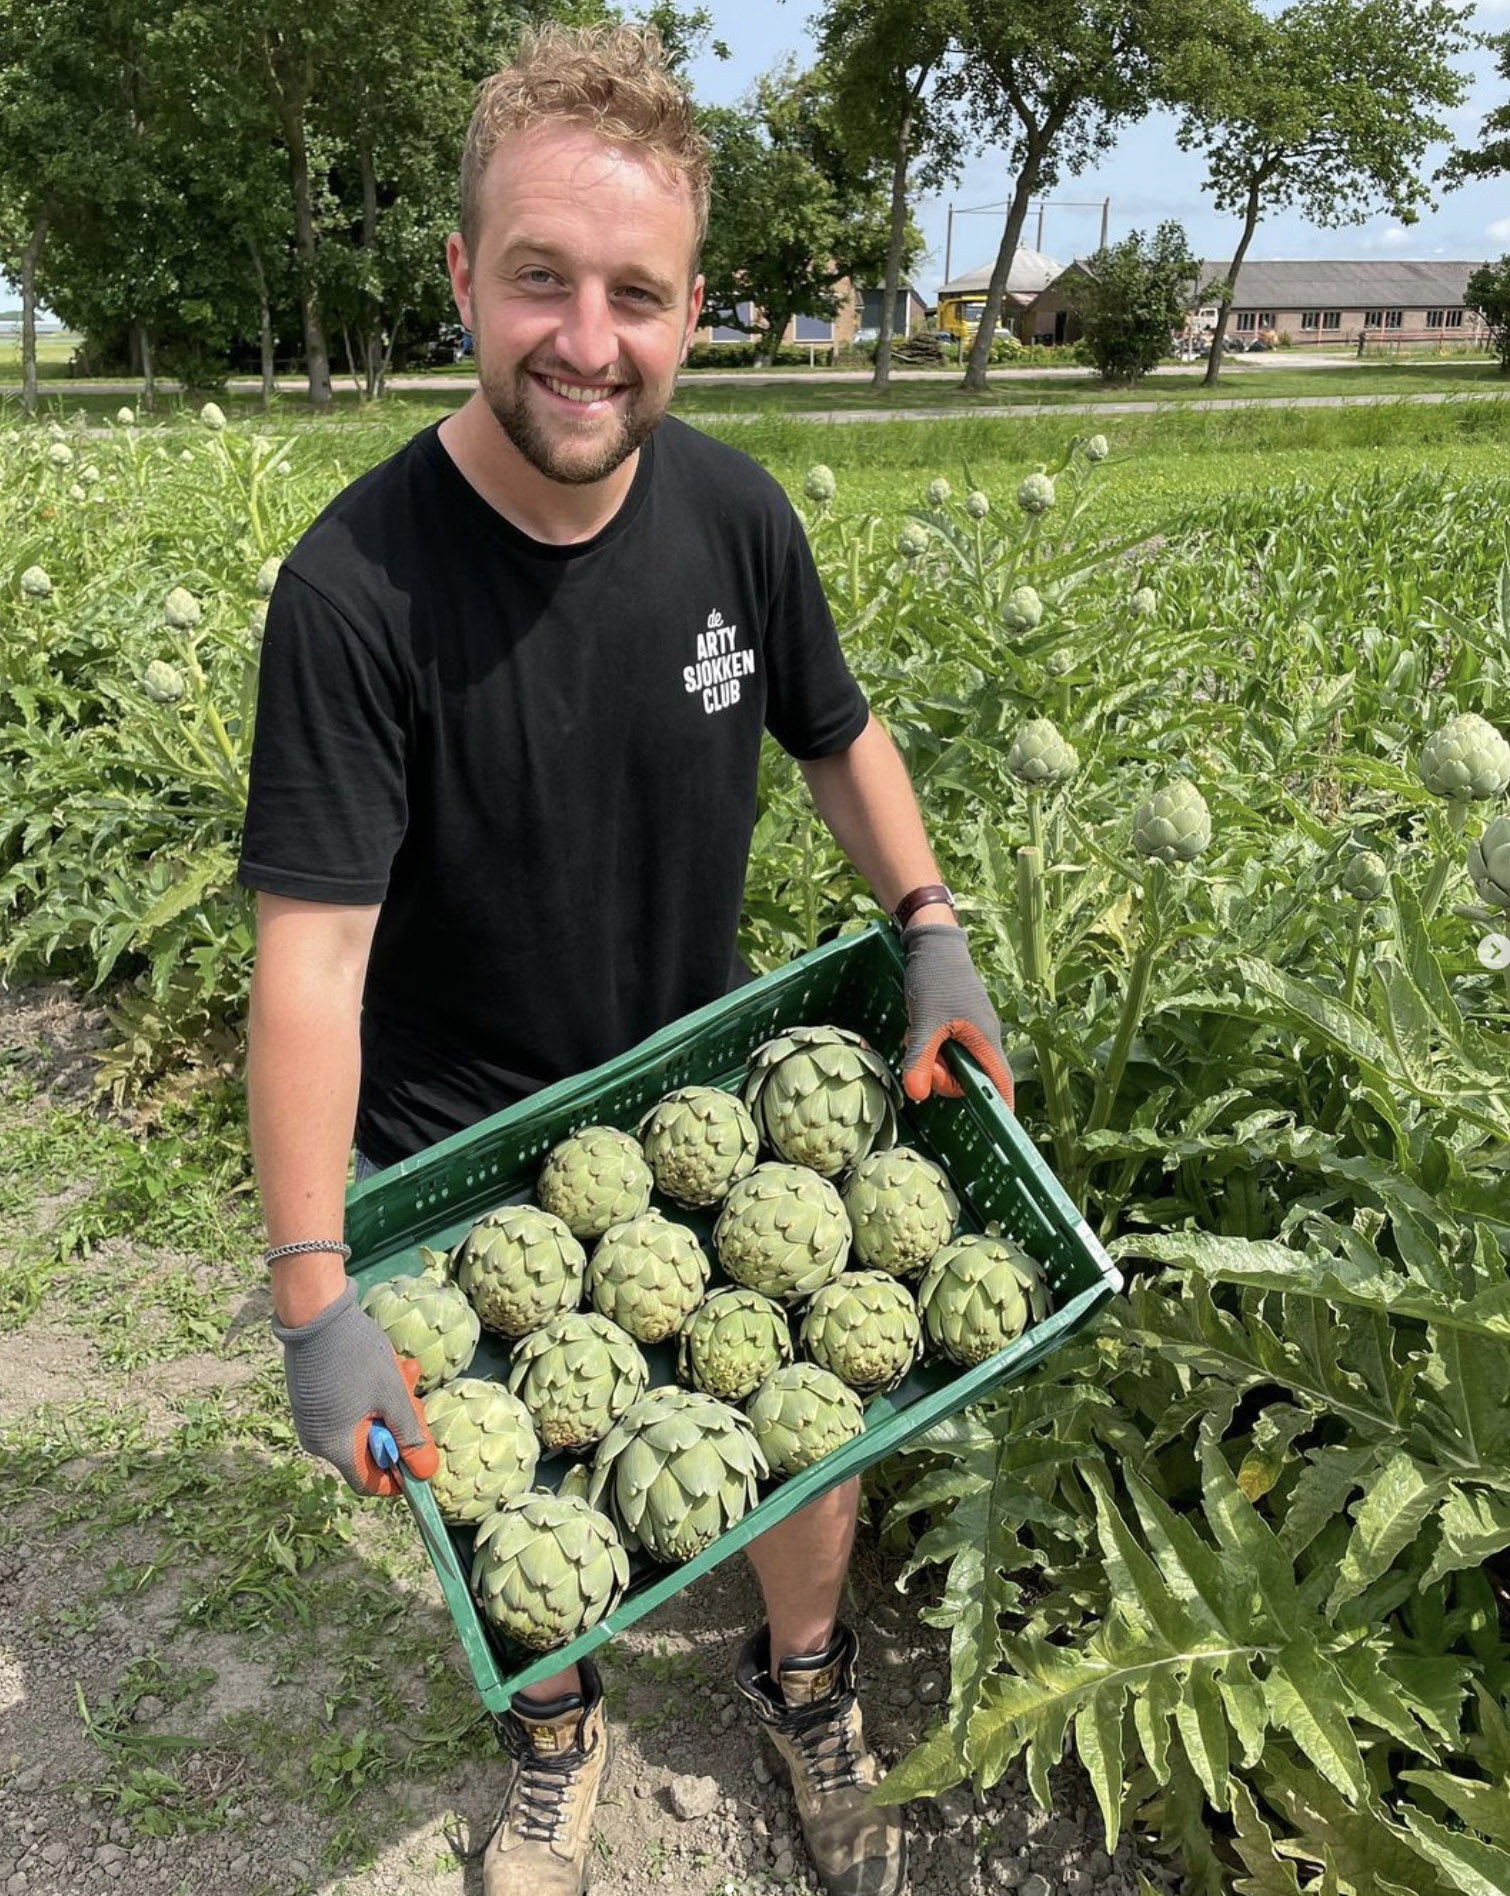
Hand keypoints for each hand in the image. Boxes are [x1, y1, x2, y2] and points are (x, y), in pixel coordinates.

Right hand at [272, 1279, 438, 1495]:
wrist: (317, 1310)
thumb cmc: (356, 1355)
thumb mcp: (392, 1394)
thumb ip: (409, 1434)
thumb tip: (423, 1471)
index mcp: (334, 1445)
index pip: (368, 1482)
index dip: (397, 1477)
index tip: (420, 1460)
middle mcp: (317, 1437)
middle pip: (369, 1448)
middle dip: (398, 1425)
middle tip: (416, 1396)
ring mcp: (312, 1414)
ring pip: (363, 1422)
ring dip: (389, 1402)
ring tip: (405, 1369)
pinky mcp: (312, 1395)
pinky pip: (349, 1406)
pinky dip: (371, 1393)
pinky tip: (386, 1365)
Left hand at [900, 923, 1014, 1108]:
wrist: (933, 942)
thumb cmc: (936, 979)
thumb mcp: (924, 1023)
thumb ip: (920, 1060)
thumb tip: (917, 1096)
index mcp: (985, 1041)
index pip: (1000, 1084)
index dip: (999, 1108)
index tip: (997, 1132)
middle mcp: (983, 1039)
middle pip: (967, 1079)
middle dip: (940, 1075)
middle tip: (919, 1058)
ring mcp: (969, 1031)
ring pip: (951, 1063)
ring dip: (929, 1058)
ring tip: (914, 1035)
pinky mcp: (956, 1023)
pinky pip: (943, 1048)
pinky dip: (928, 1045)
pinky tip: (914, 1029)